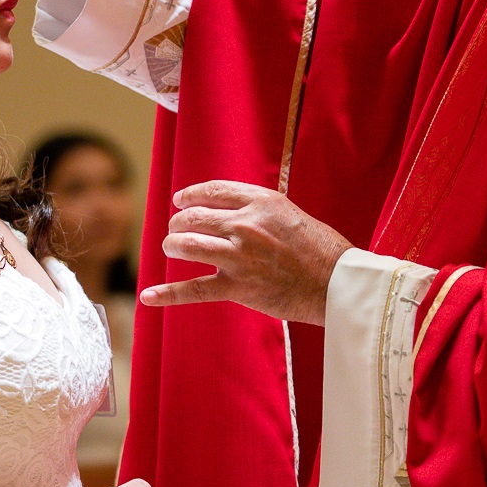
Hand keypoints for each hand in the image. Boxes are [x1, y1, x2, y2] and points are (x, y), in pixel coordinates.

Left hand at [143, 181, 353, 325]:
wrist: (339, 284)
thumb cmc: (321, 250)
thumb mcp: (290, 214)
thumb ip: (259, 210)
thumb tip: (230, 211)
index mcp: (261, 201)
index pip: (213, 190)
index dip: (191, 195)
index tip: (180, 200)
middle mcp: (245, 224)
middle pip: (193, 216)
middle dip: (178, 223)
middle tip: (176, 230)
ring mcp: (239, 256)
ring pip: (186, 245)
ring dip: (173, 246)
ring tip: (172, 249)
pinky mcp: (237, 287)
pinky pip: (192, 289)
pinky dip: (167, 294)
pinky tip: (147, 296)